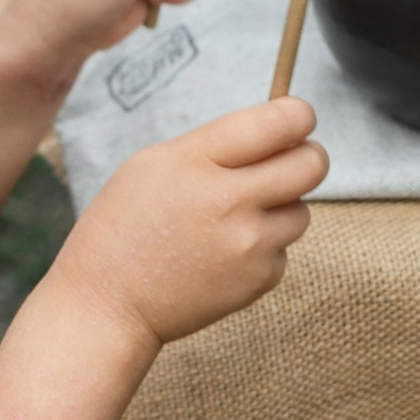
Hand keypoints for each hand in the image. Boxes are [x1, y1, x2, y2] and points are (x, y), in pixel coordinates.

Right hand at [52, 98, 323, 348]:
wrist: (107, 304)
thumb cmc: (123, 227)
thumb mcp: (153, 164)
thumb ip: (214, 145)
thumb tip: (277, 132)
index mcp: (197, 161)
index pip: (281, 122)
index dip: (298, 115)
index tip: (295, 119)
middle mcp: (230, 201)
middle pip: (312, 164)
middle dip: (306, 156)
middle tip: (285, 161)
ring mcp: (248, 245)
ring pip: (303, 210)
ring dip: (282, 207)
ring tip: (236, 216)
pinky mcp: (258, 281)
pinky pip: (284, 250)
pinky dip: (264, 248)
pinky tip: (223, 253)